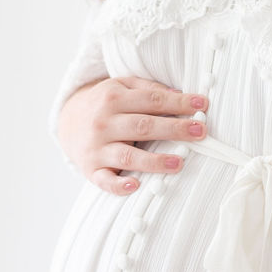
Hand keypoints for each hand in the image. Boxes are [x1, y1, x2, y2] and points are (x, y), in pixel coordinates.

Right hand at [58, 77, 209, 194]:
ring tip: (179, 162)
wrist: (68, 122)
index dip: (178, 103)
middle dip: (174, 129)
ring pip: (127, 155)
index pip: (152, 100)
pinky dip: (119, 185)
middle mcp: (104, 122)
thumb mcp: (121, 86)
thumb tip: (180, 95)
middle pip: (143, 125)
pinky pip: (105, 180)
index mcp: (113, 97)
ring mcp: (96, 148)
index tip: (202, 105)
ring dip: (154, 160)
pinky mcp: (91, 169)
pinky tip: (136, 185)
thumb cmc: (105, 103)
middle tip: (200, 132)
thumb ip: (147, 88)